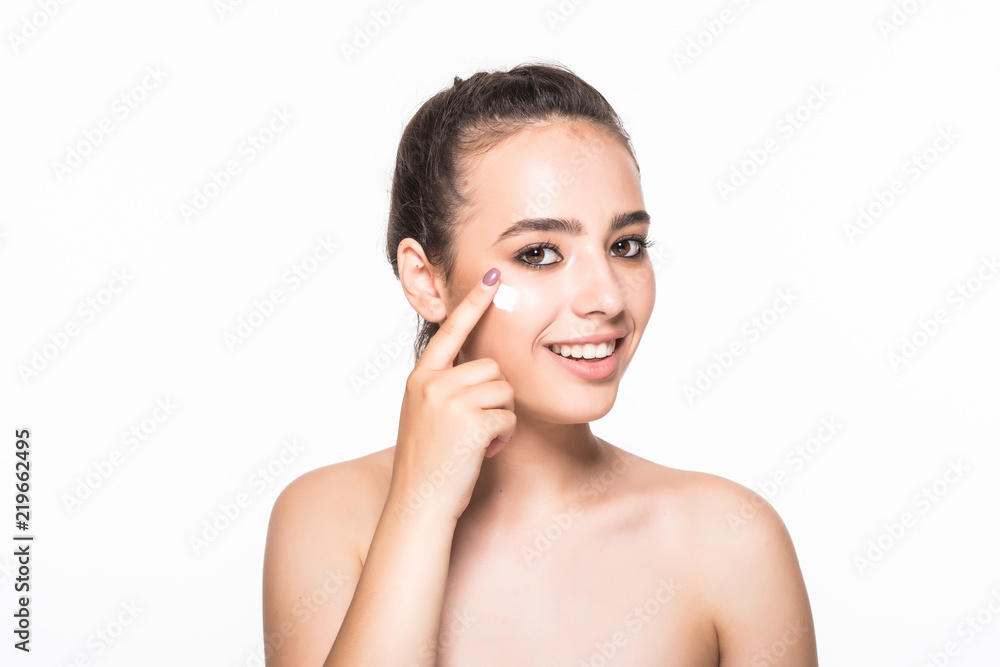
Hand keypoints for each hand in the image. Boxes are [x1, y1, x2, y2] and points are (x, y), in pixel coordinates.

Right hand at [389, 268, 516, 522]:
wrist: (418, 504)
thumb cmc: (429, 464)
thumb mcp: (426, 414)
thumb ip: (445, 387)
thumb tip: (481, 368)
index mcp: (420, 378)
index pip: (451, 331)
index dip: (474, 303)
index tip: (492, 276)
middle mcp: (432, 383)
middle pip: (492, 367)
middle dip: (495, 397)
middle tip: (474, 428)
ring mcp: (450, 400)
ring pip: (504, 391)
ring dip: (500, 418)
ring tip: (475, 442)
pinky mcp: (471, 421)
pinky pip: (508, 417)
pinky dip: (503, 438)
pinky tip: (481, 453)